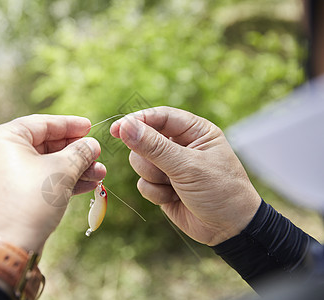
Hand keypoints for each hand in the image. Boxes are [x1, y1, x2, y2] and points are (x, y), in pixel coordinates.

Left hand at [0, 115, 105, 253]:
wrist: (6, 248)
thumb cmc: (30, 201)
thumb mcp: (60, 171)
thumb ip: (79, 152)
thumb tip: (92, 144)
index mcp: (4, 139)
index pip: (42, 124)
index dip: (69, 125)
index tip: (91, 126)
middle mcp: (1, 154)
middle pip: (46, 145)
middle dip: (76, 152)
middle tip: (98, 155)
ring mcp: (7, 177)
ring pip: (47, 165)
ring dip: (75, 169)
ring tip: (100, 174)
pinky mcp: (14, 196)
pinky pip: (42, 181)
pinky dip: (63, 182)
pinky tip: (88, 185)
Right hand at [110, 106, 260, 245]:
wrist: (230, 229)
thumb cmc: (220, 191)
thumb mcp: (188, 166)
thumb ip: (154, 147)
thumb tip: (125, 127)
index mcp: (194, 131)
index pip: (160, 117)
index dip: (137, 120)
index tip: (117, 129)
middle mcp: (180, 145)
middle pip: (144, 140)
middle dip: (149, 158)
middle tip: (164, 170)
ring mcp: (170, 166)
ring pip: (139, 163)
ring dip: (153, 177)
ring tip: (174, 186)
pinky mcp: (162, 186)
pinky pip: (142, 183)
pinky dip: (155, 192)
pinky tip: (173, 198)